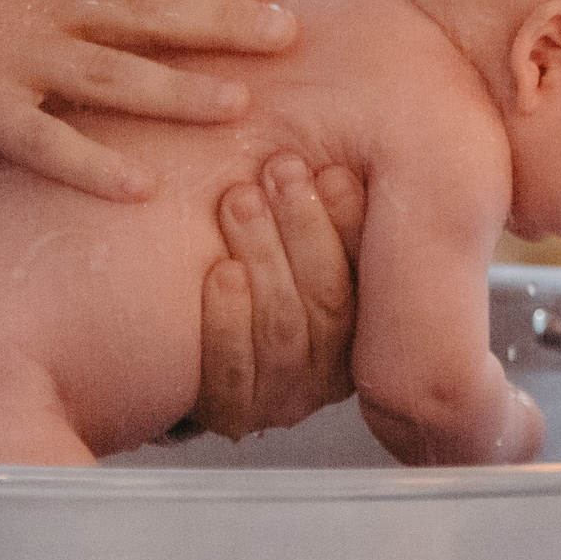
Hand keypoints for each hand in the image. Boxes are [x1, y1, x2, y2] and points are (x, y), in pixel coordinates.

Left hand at [194, 156, 362, 437]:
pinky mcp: (234, 412)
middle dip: (303, 227)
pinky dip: (228, 320)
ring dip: (265, 257)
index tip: (331, 172)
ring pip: (284, 329)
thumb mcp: (297, 238)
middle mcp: (334, 368)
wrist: (191, 352)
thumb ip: (321, 202)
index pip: (369, 275)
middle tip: (280, 170)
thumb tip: (341, 147)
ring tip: (240, 201)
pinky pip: (234, 373)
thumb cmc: (259, 270)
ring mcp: (286, 397)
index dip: (350, 222)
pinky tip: (221, 274)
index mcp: (364, 324)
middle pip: (329, 300)